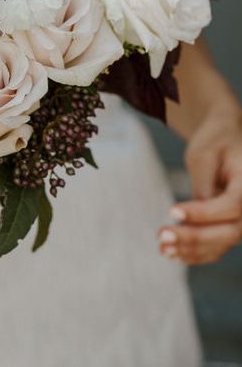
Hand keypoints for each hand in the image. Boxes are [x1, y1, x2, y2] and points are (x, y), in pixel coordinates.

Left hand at [158, 111, 241, 264]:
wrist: (228, 141)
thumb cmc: (215, 144)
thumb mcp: (205, 156)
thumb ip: (203, 185)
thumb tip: (193, 218)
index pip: (232, 206)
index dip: (203, 212)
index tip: (172, 210)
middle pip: (229, 231)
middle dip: (194, 237)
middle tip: (162, 234)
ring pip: (222, 243)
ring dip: (191, 249)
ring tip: (162, 248)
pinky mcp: (232, 227)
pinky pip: (218, 245)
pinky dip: (196, 252)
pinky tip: (171, 254)